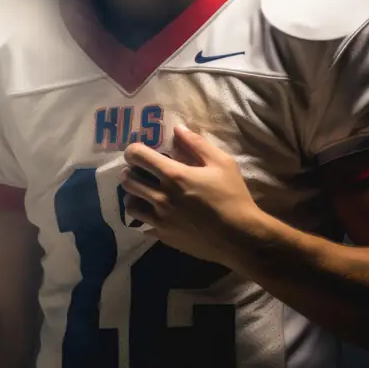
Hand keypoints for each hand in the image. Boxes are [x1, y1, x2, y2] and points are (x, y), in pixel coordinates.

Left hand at [121, 125, 262, 268]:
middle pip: (128, 180)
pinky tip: (156, 214)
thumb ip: (197, 144)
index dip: (133, 151)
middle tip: (140, 171)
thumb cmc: (233, 196)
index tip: (137, 152)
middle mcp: (161, 196)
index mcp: (174, 175)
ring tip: (144, 193)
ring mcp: (160, 219)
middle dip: (130, 172)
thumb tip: (177, 129)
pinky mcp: (164, 236)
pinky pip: (142, 224)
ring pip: (130, 204)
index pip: (138, 156)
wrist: (240, 238)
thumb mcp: (222, 163)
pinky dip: (145, 216)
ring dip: (134, 195)